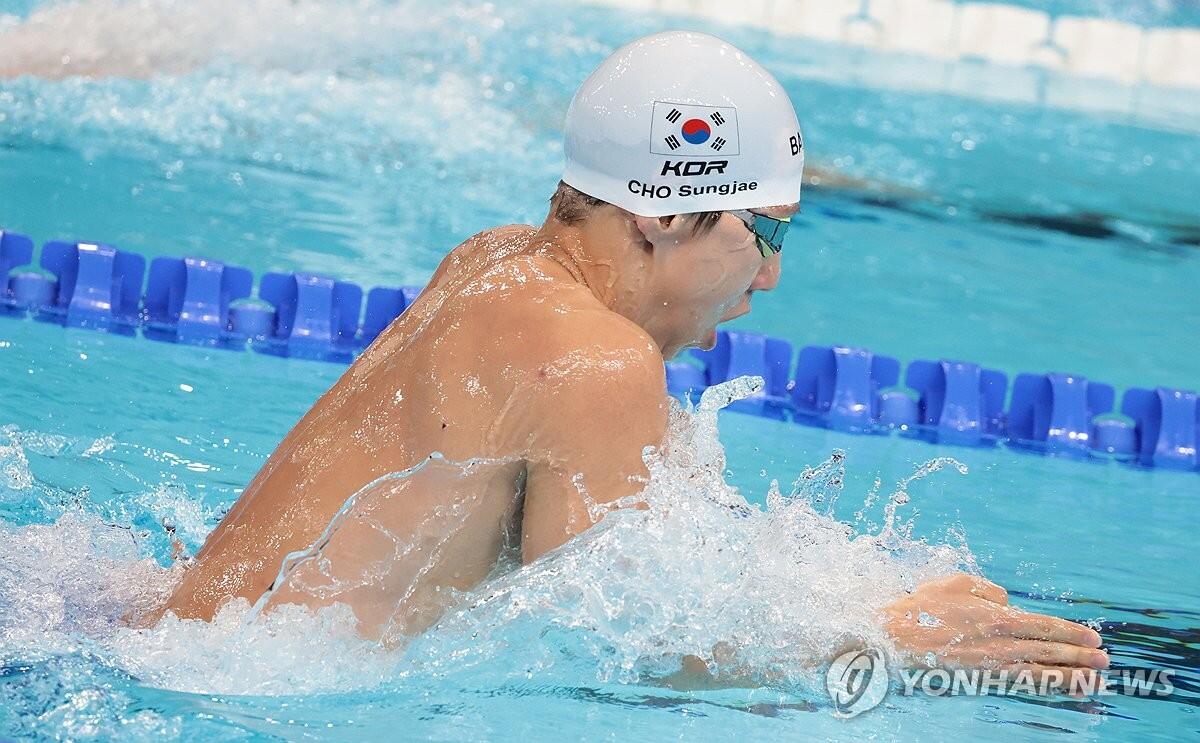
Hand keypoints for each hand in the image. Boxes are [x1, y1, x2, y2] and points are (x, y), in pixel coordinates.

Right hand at [883, 573, 1107, 690]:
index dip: (1071, 632)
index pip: (1044, 626)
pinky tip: (1057, 689)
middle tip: (1104, 660)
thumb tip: (1008, 601)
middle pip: (1049, 651)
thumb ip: (988, 589)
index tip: (1093, 637)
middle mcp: (1000, 644)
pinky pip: (1020, 685)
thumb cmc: (922, 607)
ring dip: (1070, 675)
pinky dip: (1043, 688)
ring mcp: (991, 665)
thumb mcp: (955, 582)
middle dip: (1079, 656)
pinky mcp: (981, 680)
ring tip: (1094, 679)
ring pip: (1040, 672)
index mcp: (996, 617)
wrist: (893, 639)